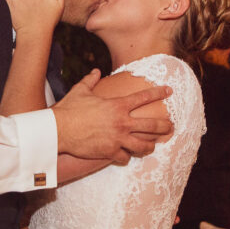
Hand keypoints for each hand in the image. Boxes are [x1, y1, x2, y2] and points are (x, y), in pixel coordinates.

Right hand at [53, 69, 172, 163]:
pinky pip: (124, 157)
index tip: (169, 91)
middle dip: (165, 126)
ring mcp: (117, 139)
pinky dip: (125, 157)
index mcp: (117, 105)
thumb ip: (90, 80)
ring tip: (152, 146)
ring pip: (143, 146)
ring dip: (149, 146)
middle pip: (152, 125)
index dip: (158, 93)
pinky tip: (125, 156)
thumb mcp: (80, 91)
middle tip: (171, 126)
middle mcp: (122, 122)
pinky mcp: (109, 152)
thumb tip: (96, 71)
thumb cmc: (68, 109)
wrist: (58, 130)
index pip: (144, 97)